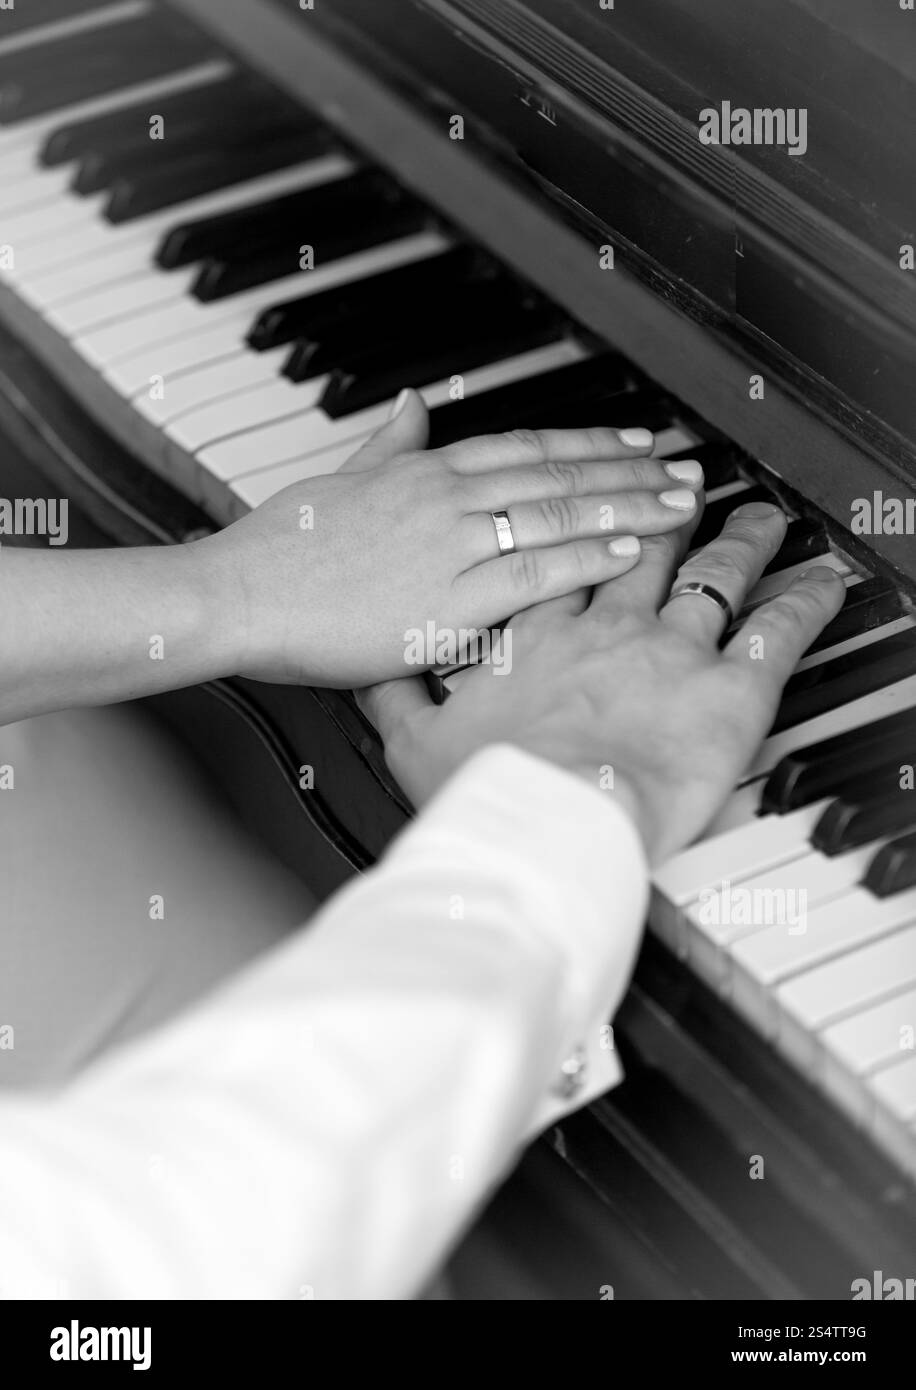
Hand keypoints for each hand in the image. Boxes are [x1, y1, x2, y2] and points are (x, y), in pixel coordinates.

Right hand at [201, 390, 703, 686]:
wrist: (239, 595)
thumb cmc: (279, 547)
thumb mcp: (336, 481)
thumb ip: (385, 444)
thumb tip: (411, 405)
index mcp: (424, 471)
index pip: (528, 447)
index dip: (591, 444)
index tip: (638, 443)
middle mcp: (447, 498)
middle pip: (559, 475)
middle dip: (632, 472)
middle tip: (689, 470)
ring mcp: (450, 546)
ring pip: (558, 516)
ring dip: (628, 507)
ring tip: (682, 504)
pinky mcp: (446, 601)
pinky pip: (531, 573)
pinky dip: (585, 559)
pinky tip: (630, 552)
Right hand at [358, 502, 845, 865]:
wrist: (543, 824)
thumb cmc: (484, 789)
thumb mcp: (414, 743)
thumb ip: (396, 698)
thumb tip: (373, 675)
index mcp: (535, 634)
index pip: (563, 559)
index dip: (585, 524)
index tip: (603, 500)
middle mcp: (606, 627)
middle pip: (641, 549)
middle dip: (664, 513)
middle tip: (685, 485)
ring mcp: (670, 649)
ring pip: (712, 575)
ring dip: (737, 543)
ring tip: (758, 520)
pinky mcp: (726, 688)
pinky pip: (777, 630)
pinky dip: (803, 604)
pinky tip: (819, 585)